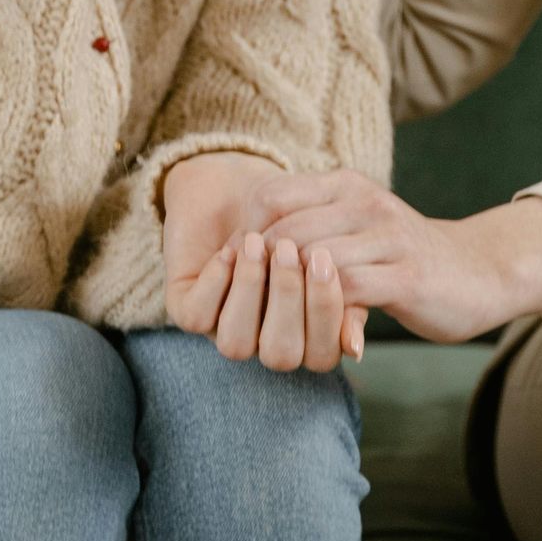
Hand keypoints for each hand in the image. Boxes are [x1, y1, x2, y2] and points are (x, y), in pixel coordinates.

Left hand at [163, 152, 363, 371]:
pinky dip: (216, 283)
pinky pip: (198, 317)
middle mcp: (265, 339)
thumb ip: (347, 291)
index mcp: (304, 335)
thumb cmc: (294, 217)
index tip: (325, 259)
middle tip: (289, 250)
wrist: (237, 185)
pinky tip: (229, 252)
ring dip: (249, 292)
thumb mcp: (326, 246)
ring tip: (255, 244)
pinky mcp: (186, 310)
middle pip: (281, 354)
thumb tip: (355, 348)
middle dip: (288, 303)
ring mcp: (224, 328)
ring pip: (236, 344)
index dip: (326, 315)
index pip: (322, 355)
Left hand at [246, 172, 541, 341]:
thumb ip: (309, 232)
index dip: (244, 235)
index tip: (238, 272)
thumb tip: (242, 256)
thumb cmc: (404, 257)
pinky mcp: (407, 276)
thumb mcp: (355, 231)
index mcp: (346, 185)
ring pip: (312, 258)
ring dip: (286, 293)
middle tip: (244, 305)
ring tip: (273, 319)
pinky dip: (321, 309)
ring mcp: (388, 237)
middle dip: (257, 272)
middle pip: (285, 230)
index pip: (270, 197)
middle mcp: (366, 203)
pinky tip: (312, 328)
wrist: (481, 272)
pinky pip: (348, 288)